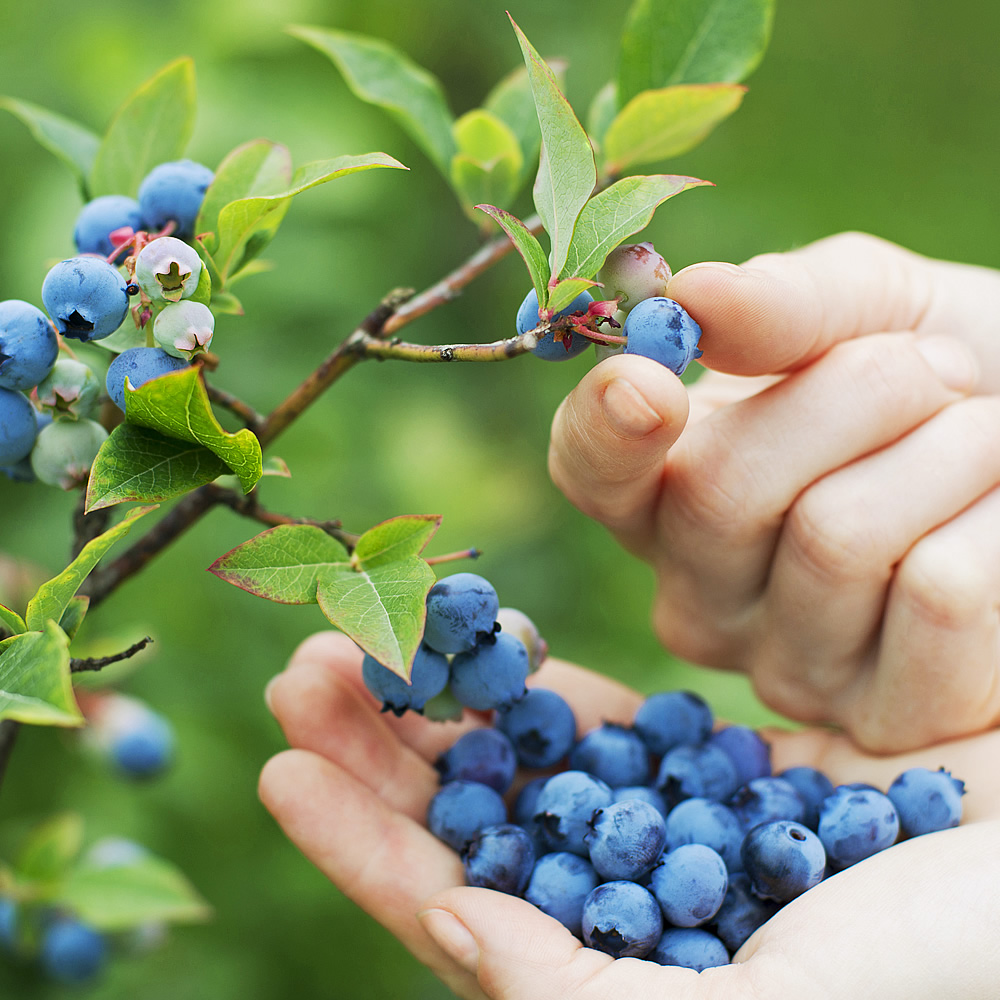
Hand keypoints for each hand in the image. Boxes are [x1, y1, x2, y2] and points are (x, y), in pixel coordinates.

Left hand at [260, 631, 999, 999]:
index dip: (363, 845)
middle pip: (476, 825)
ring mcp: (681, 840)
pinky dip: (551, 686)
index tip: (279, 770)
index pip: (457, 913)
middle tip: (302, 667)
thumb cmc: (939, 986)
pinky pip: (617, 726)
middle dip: (380, 752)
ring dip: (447, 701)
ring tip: (370, 631)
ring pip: (529, 764)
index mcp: (620, 987)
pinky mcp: (733, 777)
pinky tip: (499, 642)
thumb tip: (457, 932)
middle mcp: (637, 915)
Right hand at [548, 232, 999, 750]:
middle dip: (855, 390)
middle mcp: (700, 594)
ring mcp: (784, 668)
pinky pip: (937, 594)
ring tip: (981, 438)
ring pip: (835, 536)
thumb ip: (780, 304)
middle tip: (935, 369)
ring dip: (947, 446)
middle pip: (717, 490)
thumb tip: (689, 295)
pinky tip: (998, 520)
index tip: (647, 381)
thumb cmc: (948, 375)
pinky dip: (997, 519)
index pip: (588, 470)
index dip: (603, 428)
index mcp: (667, 491)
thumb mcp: (868, 308)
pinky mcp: (886, 718)